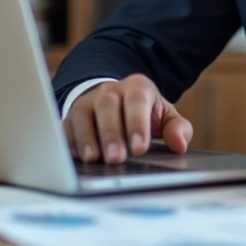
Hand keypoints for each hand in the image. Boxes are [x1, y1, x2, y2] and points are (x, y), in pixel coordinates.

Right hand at [62, 74, 192, 163]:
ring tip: (94, 159)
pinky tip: (76, 157)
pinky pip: (66, 127)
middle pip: (107, 105)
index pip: (137, 100)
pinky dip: (69, 142)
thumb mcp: (166, 117)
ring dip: (87, 138)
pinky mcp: (71, 117)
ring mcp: (88, 102)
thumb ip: (178, 129)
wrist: (119, 102)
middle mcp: (110, 91)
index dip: (137, 124)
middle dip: (111, 133)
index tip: (140, 148)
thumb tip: (179, 143)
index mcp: (137, 87)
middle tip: (116, 158)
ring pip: (83, 114)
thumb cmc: (146, 114)